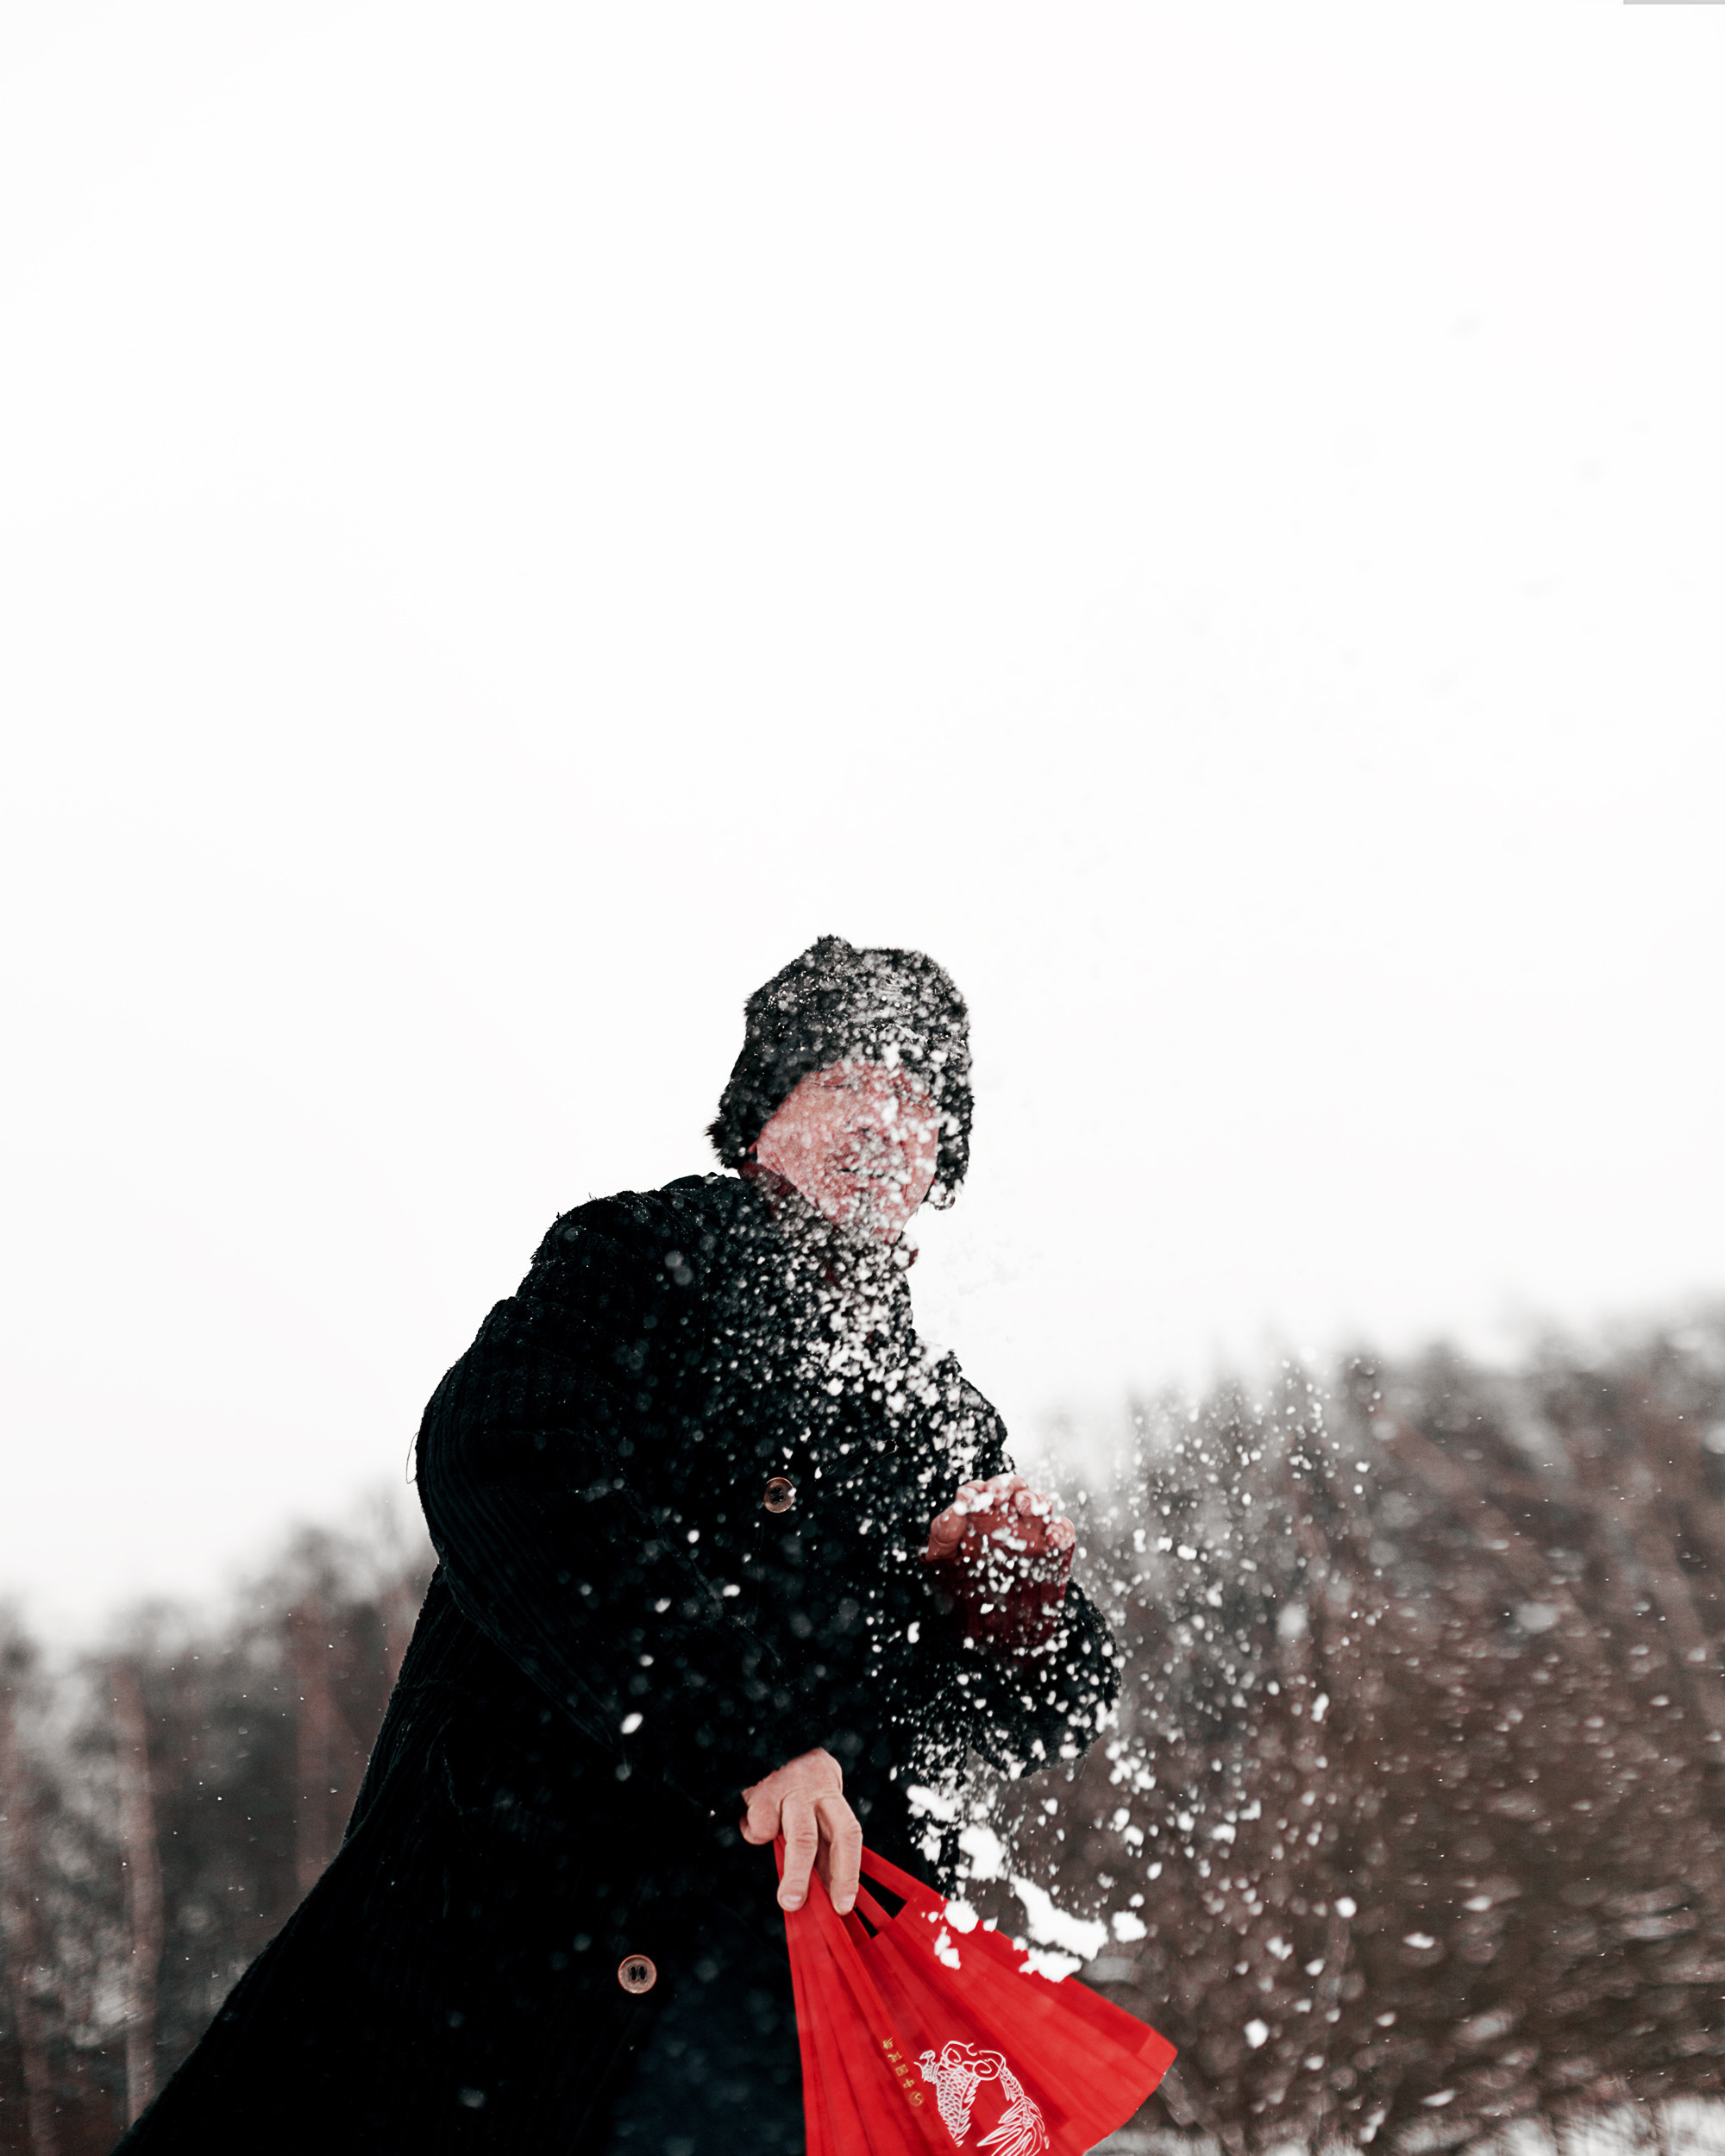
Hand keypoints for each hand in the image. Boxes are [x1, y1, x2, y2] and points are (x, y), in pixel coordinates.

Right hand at [739, 1747, 862, 1915]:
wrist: (755, 1736)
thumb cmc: (785, 1784)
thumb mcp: (806, 1805)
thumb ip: (815, 1841)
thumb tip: (821, 1892)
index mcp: (832, 1795)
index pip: (849, 1835)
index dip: (849, 1871)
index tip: (845, 1905)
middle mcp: (819, 1788)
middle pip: (840, 1833)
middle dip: (842, 1874)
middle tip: (836, 1907)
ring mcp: (793, 1787)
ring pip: (802, 1835)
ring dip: (797, 1873)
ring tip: (789, 1902)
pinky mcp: (764, 1790)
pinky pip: (760, 1826)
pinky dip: (754, 1833)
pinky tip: (752, 1821)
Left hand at [922, 1473, 1074, 1649]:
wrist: (992, 1634)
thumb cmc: (962, 1591)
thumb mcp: (943, 1561)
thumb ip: (944, 1534)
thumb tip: (954, 1508)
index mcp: (981, 1516)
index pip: (983, 1491)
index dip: (978, 1489)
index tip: (969, 1498)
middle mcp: (1008, 1520)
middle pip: (1014, 1489)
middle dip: (1007, 1486)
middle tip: (998, 1495)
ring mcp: (1032, 1535)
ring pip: (1040, 1503)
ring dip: (1034, 1499)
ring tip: (1025, 1507)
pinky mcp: (1053, 1554)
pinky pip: (1063, 1532)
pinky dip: (1062, 1529)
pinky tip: (1052, 1537)